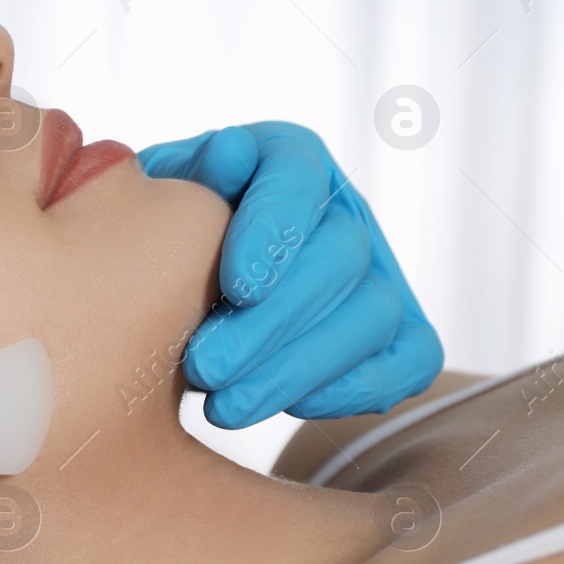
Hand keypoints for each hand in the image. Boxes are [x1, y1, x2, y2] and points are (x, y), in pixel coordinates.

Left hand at [138, 121, 442, 426]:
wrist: (168, 281)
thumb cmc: (156, 235)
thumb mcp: (155, 197)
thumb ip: (185, 175)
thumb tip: (232, 153)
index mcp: (285, 160)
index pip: (296, 181)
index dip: (275, 231)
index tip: (238, 286)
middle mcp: (341, 211)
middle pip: (338, 259)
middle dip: (271, 324)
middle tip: (204, 369)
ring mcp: (377, 272)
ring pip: (372, 316)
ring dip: (298, 369)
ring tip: (224, 407)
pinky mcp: (397, 331)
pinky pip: (409, 361)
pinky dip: (358, 388)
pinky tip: (293, 409)